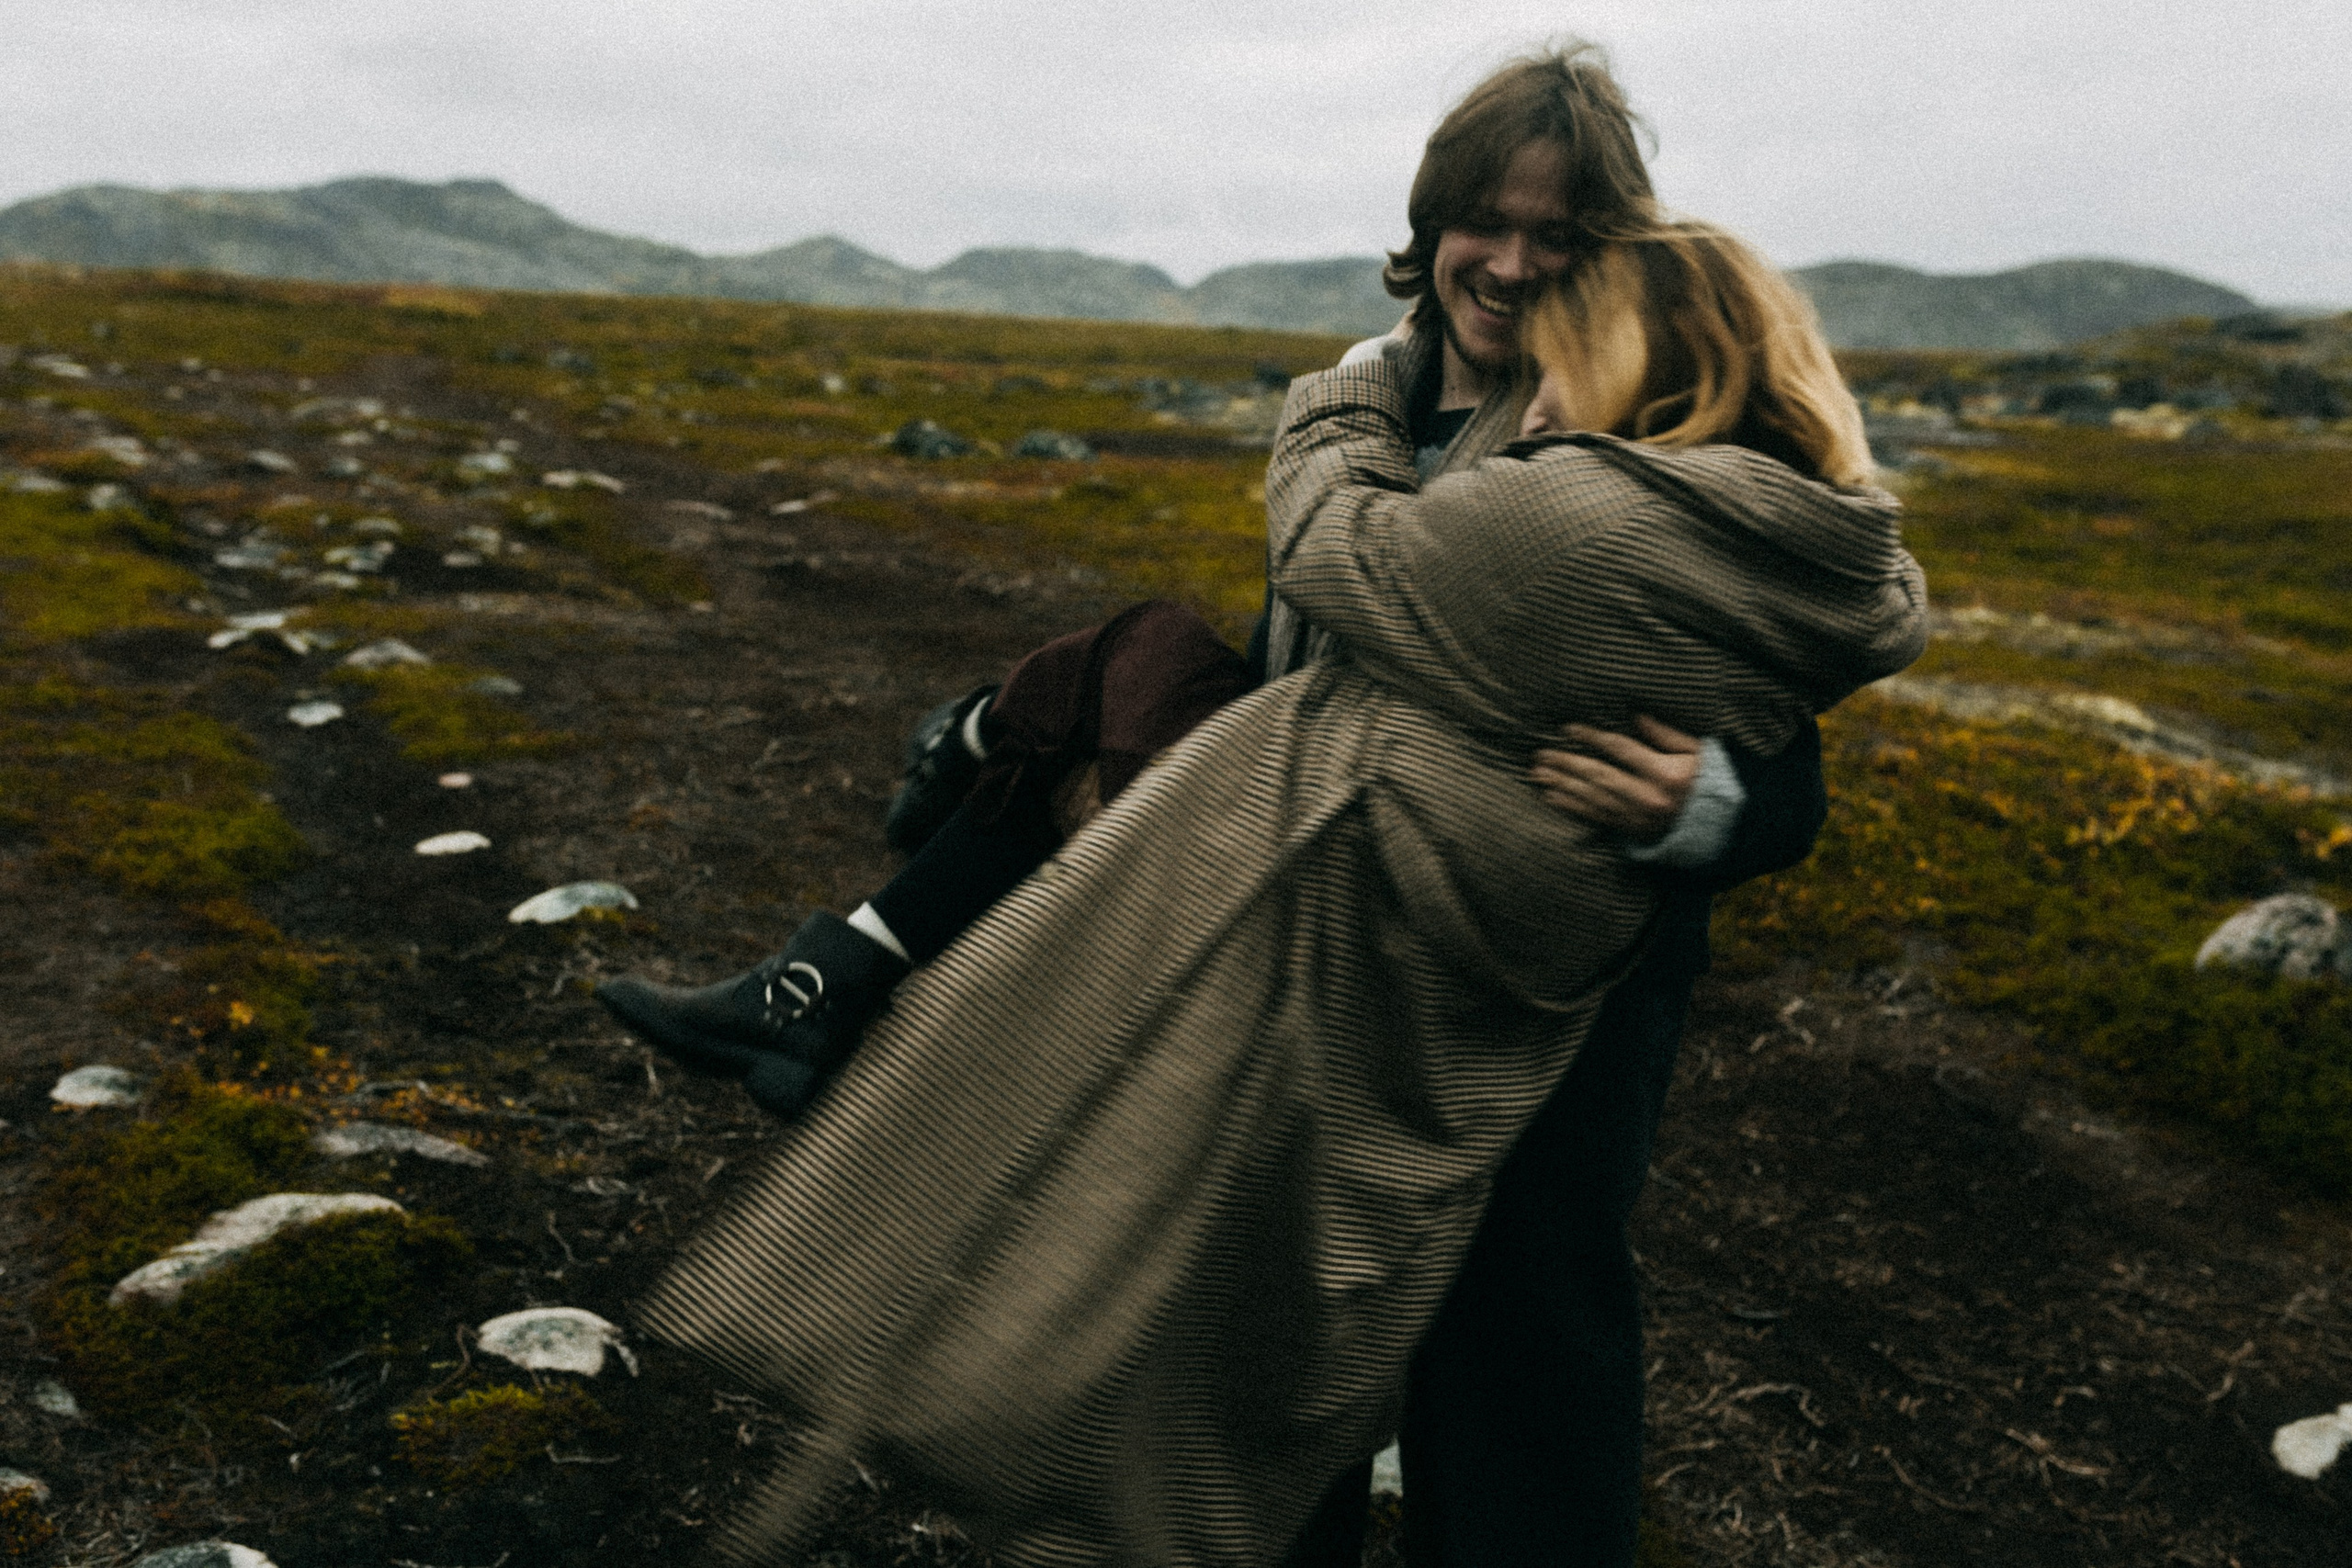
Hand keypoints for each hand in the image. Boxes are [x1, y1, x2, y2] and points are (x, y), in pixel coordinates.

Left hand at [1530, 716, 1701, 838]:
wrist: (1725, 824)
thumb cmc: (1711, 779)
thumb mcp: (1698, 750)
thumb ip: (1666, 734)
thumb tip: (1637, 714)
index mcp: (1666, 773)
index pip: (1621, 750)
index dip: (1592, 738)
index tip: (1567, 729)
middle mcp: (1650, 797)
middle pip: (1599, 776)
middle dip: (1567, 764)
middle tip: (1540, 754)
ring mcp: (1640, 817)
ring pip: (1593, 799)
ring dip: (1562, 785)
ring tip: (1538, 774)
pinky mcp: (1634, 830)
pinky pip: (1598, 818)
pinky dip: (1572, 807)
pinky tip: (1553, 797)